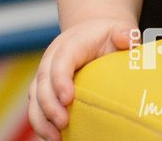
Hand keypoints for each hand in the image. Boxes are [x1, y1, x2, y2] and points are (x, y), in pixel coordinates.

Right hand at [29, 17, 138, 139]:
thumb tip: (127, 39)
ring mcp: (45, 74)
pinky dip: (41, 124)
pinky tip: (54, 139)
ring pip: (34, 97)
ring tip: (55, 138)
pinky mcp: (43, 89)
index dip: (60, 79)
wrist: (91, 35)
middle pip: (43, 81)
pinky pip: (36, 107)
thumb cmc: (107, 37)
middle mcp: (52, 58)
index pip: (61, 60)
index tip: (68, 99)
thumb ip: (125, 33)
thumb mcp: (118, 30)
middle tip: (63, 123)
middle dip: (49, 105)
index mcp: (70, 44)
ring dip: (42, 119)